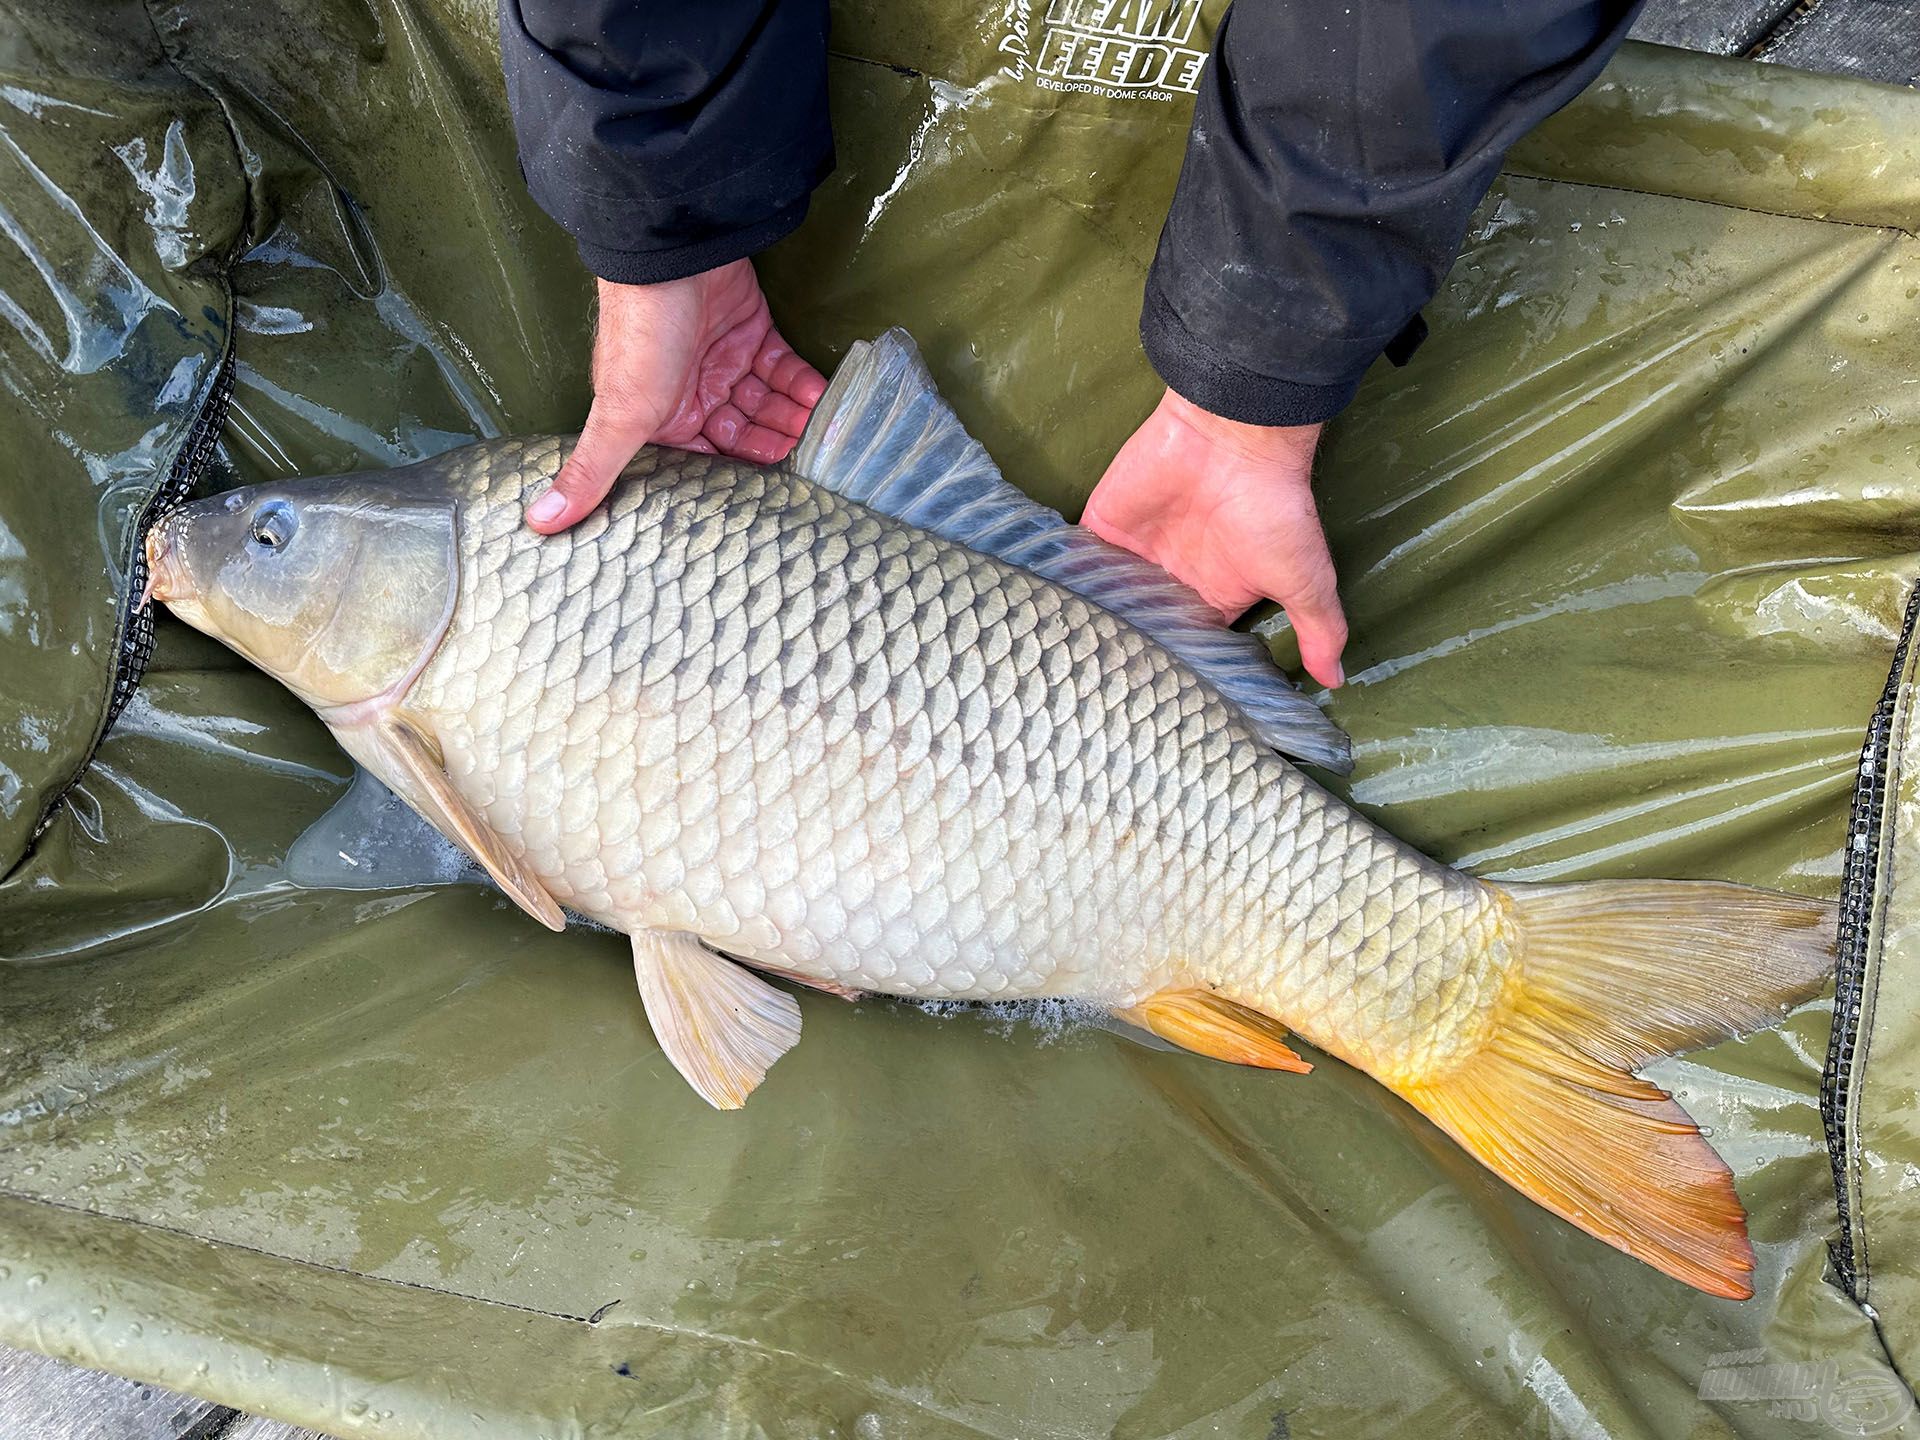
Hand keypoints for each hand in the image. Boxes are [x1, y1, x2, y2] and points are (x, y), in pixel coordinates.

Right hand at [526, 261, 826, 532]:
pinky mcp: (751, 330)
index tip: (769, 496)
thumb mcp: (620, 415)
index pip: (704, 462)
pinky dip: (802, 383)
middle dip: (773, 443)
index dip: (734, 476)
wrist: (672, 255)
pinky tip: (820, 396)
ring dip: (793, 416)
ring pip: (765, 403)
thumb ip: (592, 471)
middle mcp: (692, 393)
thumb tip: (538, 525)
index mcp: (660, 419)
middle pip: (742, 433)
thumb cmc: (642, 337)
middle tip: (806, 456)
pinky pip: (782, 368)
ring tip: (820, 427)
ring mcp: (723, 360)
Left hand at [1082, 389, 1346, 688]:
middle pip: (1139, 628)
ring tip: (1070, 667)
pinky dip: (1064, 585)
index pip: (1187, 645)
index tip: (1155, 705)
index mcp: (1214, 597)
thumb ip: (1319, 629)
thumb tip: (1337, 679)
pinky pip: (1075, 563)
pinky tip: (1053, 619)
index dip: (1172, 672)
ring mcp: (1134, 552)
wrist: (1236, 434)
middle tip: (1103, 697)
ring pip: (1104, 601)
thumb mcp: (1306, 578)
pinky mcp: (1102, 526)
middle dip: (1124, 655)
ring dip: (1090, 626)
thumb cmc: (1275, 507)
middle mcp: (1172, 578)